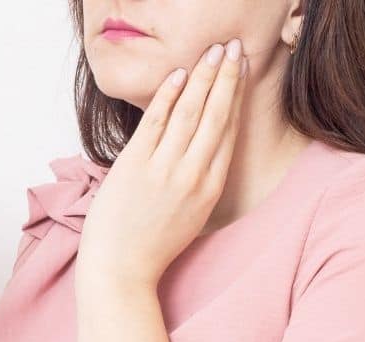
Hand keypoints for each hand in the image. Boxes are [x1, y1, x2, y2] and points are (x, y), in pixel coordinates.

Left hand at [77, 40, 248, 287]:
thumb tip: (197, 150)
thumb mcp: (188, 215)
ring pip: (191, 113)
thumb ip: (196, 182)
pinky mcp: (136, 166)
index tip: (243, 72)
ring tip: (212, 51)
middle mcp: (193, 176)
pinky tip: (178, 74)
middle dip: (227, 78)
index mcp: (209, 188)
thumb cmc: (150, 246)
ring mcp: (165, 170)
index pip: (228, 132)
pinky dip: (168, 96)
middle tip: (234, 48)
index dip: (237, 98)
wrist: (121, 270)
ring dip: (203, 77)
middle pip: (216, 116)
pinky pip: (156, 122)